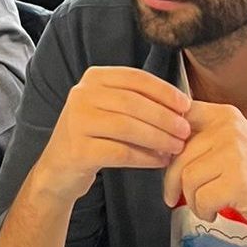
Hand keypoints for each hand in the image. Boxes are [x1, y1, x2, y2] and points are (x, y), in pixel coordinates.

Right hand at [28, 67, 190, 206]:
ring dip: (158, 138)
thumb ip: (138, 102)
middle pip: (133, 102)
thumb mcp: (110, 108)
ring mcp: (77, 122)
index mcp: (93, 78)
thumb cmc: (95, 135)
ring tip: (177, 147)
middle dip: (164, 117)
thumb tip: (182, 106)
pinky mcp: (78, 150)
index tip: (187, 106)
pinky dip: (145, 157)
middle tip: (186, 131)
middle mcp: (82, 95)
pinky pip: (121, 152)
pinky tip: (160, 162)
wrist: (59, 168)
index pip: (135, 78)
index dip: (164, 91)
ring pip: (127, 127)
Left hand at [162, 101, 246, 246]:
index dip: (163, 137)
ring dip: (191, 199)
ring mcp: (234, 153)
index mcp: (226, 115)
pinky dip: (203, 211)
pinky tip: (215, 214)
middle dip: (171, 180)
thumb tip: (159, 144)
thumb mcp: (234, 148)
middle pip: (176, 151)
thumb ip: (202, 140)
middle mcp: (229, 127)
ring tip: (206, 205)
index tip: (164, 158)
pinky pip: (199, 198)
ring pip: (186, 177)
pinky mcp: (237, 181)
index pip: (179, 115)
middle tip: (173, 196)